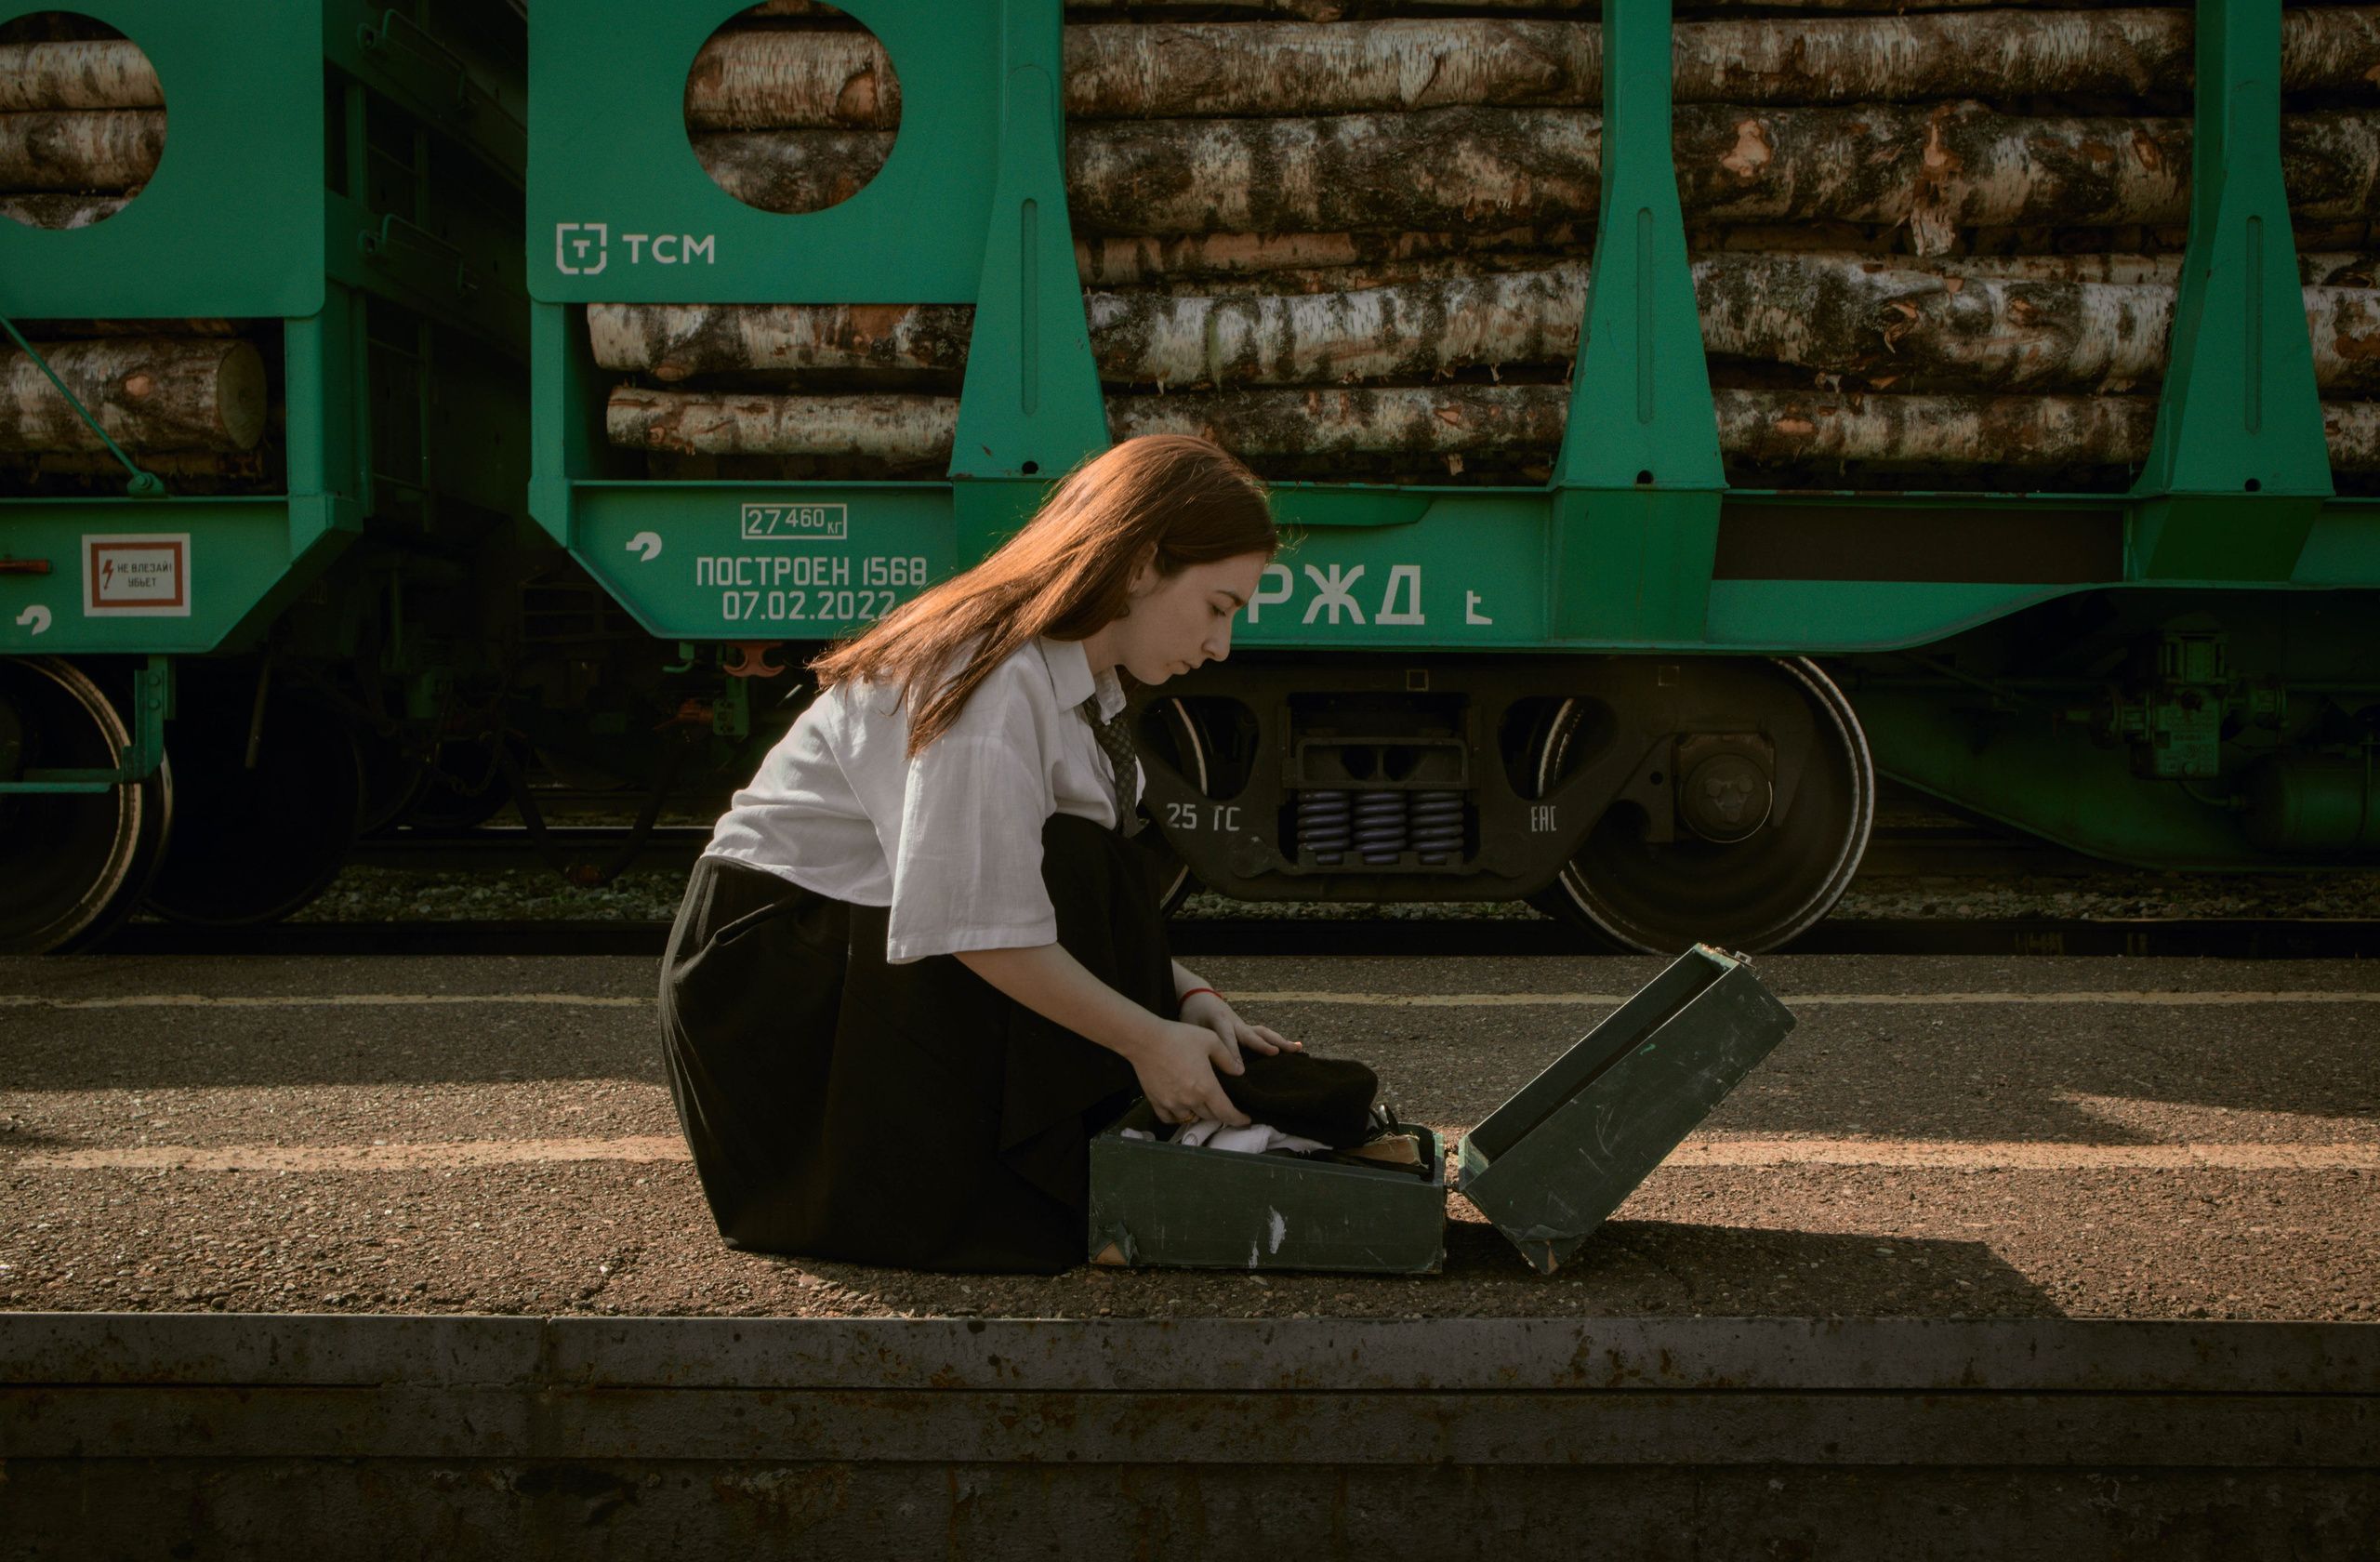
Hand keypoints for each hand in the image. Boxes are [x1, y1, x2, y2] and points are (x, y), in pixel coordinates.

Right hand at [1126, 1018, 1250, 1126]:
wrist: (1145, 1039)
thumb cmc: (1179, 1037)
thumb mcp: (1210, 1041)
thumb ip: (1227, 1058)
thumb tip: (1239, 1072)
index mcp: (1206, 1088)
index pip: (1227, 1113)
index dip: (1238, 1119)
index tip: (1245, 1120)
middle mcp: (1190, 1100)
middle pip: (1210, 1116)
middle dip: (1219, 1112)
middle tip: (1222, 1104)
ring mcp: (1172, 1103)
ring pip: (1191, 1118)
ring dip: (1199, 1113)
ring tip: (1202, 1104)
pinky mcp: (1156, 1101)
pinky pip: (1170, 1118)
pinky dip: (1178, 1116)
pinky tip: (1181, 1108)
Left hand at [1178, 989, 1298, 1065]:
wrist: (1200, 997)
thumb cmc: (1193, 1014)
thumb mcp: (1190, 1028)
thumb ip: (1198, 1044)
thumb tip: (1204, 1069)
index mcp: (1219, 1021)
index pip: (1227, 1039)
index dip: (1234, 1055)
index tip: (1241, 1071)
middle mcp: (1235, 1023)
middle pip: (1252, 1034)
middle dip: (1264, 1045)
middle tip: (1277, 1053)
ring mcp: (1243, 1025)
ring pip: (1263, 1033)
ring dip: (1280, 1041)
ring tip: (1297, 1048)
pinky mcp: (1247, 1029)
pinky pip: (1264, 1035)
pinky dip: (1279, 1041)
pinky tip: (1295, 1048)